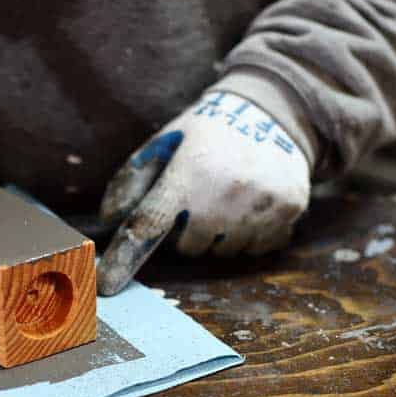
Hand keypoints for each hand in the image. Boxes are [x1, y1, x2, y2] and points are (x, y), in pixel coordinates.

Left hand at [97, 90, 310, 295]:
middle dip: (189, 231)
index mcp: (188, 172)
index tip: (107, 285)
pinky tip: (252, 204)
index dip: (125, 257)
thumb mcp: (166, 142)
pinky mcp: (289, 210)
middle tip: (200, 200)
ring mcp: (261, 204)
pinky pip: (257, 247)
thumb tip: (109, 218)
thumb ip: (133, 178)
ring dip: (220, 235)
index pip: (149, 224)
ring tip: (228, 199)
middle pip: (190, 247)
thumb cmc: (209, 132)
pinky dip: (250, 234)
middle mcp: (225, 192)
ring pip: (224, 251)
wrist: (273, 111)